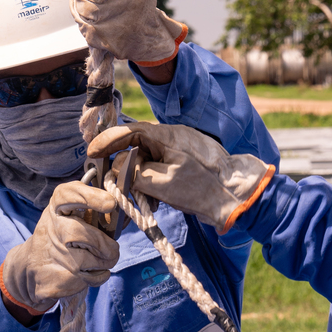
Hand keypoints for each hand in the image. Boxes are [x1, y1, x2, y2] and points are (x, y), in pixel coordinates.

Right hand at [0, 181, 118, 315]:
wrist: (33, 267)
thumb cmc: (64, 236)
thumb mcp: (74, 217)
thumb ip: (98, 212)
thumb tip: (124, 213)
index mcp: (57, 208)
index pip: (66, 195)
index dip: (89, 197)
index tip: (110, 203)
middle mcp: (50, 229)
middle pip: (76, 233)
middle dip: (102, 244)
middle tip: (113, 250)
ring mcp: (49, 255)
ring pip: (82, 261)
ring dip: (103, 262)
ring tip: (107, 260)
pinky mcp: (52, 281)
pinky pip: (83, 280)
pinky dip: (98, 277)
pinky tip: (95, 271)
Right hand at [87, 122, 273, 232]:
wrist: (239, 196)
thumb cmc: (204, 187)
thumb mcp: (163, 182)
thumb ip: (134, 173)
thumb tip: (118, 168)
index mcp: (165, 135)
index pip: (129, 132)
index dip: (107, 142)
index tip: (92, 152)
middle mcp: (172, 138)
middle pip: (137, 147)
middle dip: (126, 168)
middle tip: (119, 188)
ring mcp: (181, 150)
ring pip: (149, 160)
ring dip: (142, 179)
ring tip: (146, 199)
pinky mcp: (188, 163)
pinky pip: (162, 168)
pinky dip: (155, 183)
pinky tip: (159, 200)